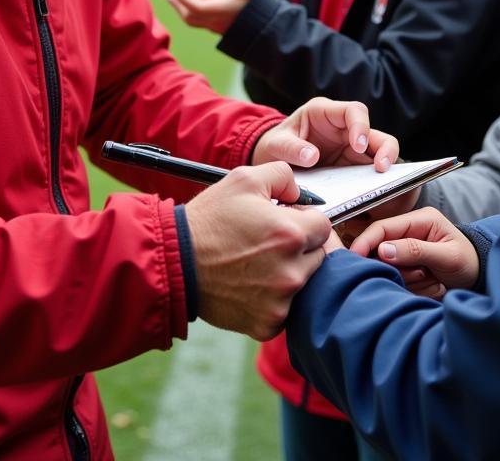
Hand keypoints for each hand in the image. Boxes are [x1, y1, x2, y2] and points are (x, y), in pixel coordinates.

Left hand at [164, 0, 258, 35]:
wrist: (268, 28)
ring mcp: (216, 22)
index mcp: (219, 13)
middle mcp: (214, 20)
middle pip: (190, 9)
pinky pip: (204, 9)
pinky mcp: (221, 20)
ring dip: (183, 0)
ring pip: (194, 12)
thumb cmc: (259, 7)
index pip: (194, 6)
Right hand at [185, 162, 331, 339]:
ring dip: (288, 272)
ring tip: (256, 262)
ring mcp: (280, 302)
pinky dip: (273, 299)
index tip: (286, 221)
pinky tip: (250, 284)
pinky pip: (285, 308)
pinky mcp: (267, 325)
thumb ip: (284, 176)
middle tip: (268, 242)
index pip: (324, 226)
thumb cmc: (210, 219)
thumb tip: (301, 194)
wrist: (175, 263)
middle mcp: (291, 272)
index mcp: (291, 234)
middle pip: (318, 256)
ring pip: (302, 283)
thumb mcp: (245, 179)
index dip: (305, 219)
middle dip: (300, 247)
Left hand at [251, 97, 397, 171]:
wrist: (272, 160)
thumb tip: (312, 157)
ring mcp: (349, 147)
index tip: (358, 145)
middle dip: (383, 148)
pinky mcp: (351, 165)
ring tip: (384, 183)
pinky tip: (374, 192)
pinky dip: (374, 181)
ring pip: (377, 151)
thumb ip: (291, 148)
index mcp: (324, 113)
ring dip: (384, 164)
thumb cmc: (274, 146)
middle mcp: (342, 128)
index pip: (353, 111)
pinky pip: (368, 171)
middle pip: (373, 131)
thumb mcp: (276, 145)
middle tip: (381, 168)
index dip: (360, 126)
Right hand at [349, 207, 478, 298]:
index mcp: (419, 220)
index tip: (354, 257)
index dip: (366, 242)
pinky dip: (415, 288)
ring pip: (391, 270)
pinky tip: (433, 284)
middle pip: (382, 252)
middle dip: (400, 268)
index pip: (382, 228)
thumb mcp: (446, 256)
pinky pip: (400, 282)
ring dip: (411, 280)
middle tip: (424, 274)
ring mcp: (408, 252)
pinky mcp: (408, 269)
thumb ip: (416, 250)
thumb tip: (383, 250)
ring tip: (433, 279)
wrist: (482, 279)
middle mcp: (410, 233)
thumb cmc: (468, 262)